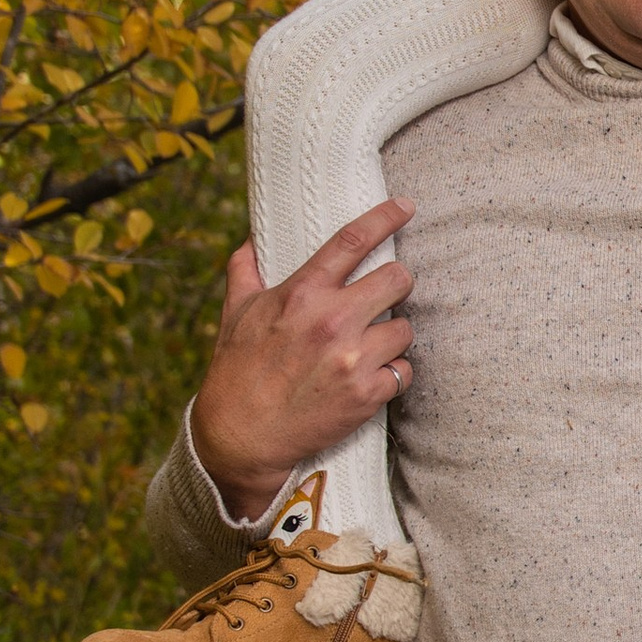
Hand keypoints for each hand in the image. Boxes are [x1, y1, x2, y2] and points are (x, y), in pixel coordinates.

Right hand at [188, 201, 415, 523]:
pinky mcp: (367, 394)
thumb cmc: (236, 371)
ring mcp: (352, 358)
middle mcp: (331, 321)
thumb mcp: (235, 313)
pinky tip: (374, 375)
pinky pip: (405, 370)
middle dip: (397, 283)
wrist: (241, 436)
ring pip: (405, 328)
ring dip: (394, 334)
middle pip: (398, 279)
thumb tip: (250, 239)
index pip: (353, 241)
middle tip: (387, 294)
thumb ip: (245, 271)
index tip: (406, 206)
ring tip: (372, 343)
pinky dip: (394, 372)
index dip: (385, 217)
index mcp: (301, 293)